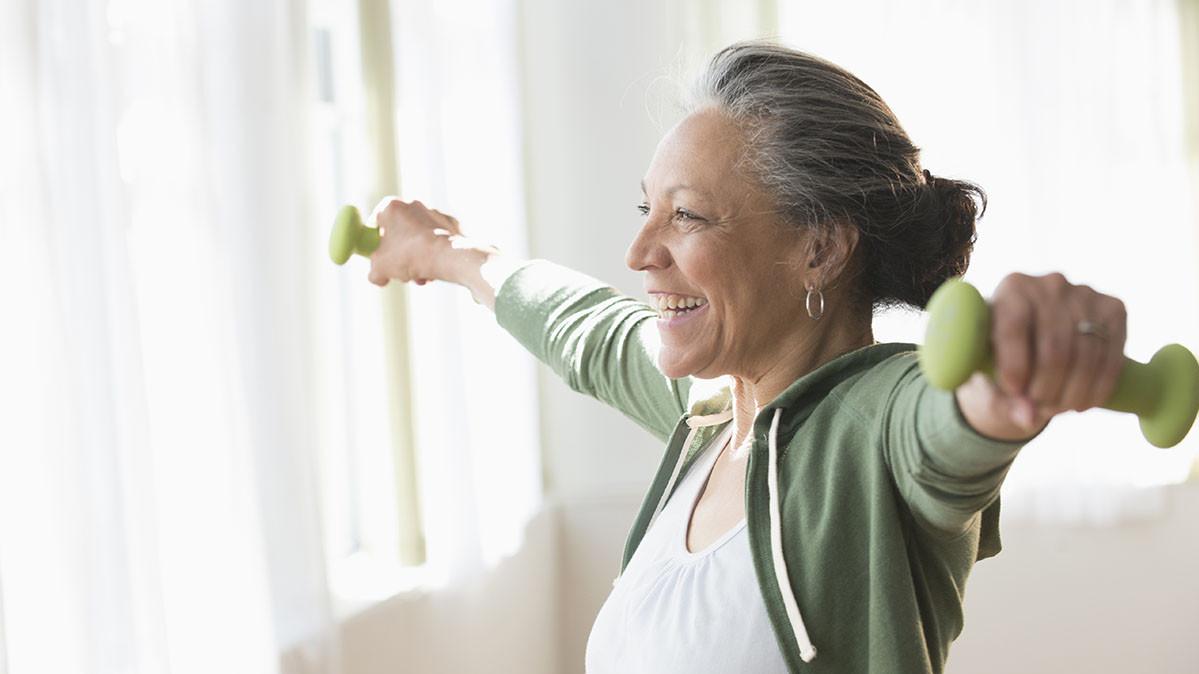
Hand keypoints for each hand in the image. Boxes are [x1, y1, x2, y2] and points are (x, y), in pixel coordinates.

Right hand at [366, 197, 462, 286]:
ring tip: (420, 277)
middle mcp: (414, 204)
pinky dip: (434, 255)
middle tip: (400, 271)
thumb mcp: (380, 268)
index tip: (377, 255)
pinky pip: (437, 241)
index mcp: (392, 207)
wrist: (447, 255)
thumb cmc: (409, 256)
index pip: (376, 221)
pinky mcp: (452, 224)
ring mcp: (435, 213)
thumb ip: (374, 272)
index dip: (374, 241)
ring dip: (417, 259)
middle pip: (400, 232)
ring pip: (419, 240)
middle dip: (399, 255)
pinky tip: (435, 271)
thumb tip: (377, 277)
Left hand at [956, 272, 1127, 437]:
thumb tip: (1028, 418)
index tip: (1014, 393)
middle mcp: (1050, 284)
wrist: (1037, 335)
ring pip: (1086, 355)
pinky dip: (1099, 388)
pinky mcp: (1114, 309)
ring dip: (1072, 393)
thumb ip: (1002, 397)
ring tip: (1057, 409)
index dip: (1014, 366)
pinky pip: (1112, 356)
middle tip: (1038, 408)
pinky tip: (1083, 404)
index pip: (1014, 327)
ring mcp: (1086, 294)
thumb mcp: (990, 372)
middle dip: (1046, 388)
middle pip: (1054, 347)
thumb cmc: (1001, 353)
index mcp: (1011, 288)